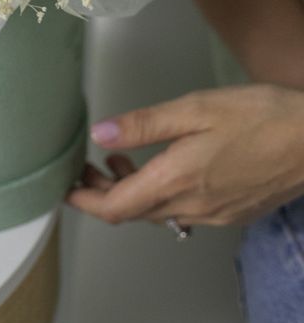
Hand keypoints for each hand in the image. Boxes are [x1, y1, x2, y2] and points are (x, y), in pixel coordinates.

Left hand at [67, 85, 303, 226]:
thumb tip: (100, 135)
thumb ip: (145, 124)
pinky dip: (161, 194)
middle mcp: (192, 206)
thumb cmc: (258, 116)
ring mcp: (214, 214)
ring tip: (120, 160)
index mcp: (177, 180)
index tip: (65, 187)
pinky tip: (163, 167)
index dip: (84, 201)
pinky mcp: (232, 213)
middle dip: (103, 192)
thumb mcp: (195, 108)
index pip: (116, 208)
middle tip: (87, 165)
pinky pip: (183, 211)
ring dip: (133, 191)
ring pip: (158, 212)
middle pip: (134, 212)